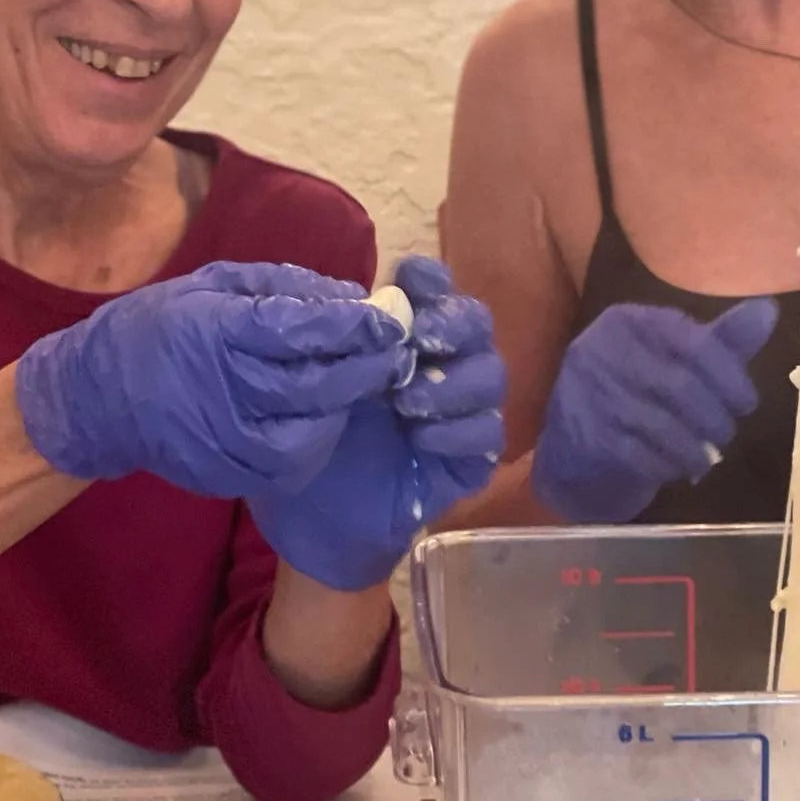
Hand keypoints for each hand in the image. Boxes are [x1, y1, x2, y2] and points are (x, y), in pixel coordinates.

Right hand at [15, 261, 405, 497]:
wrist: (96, 399)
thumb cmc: (156, 328)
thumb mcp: (210, 285)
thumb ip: (281, 287)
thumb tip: (349, 296)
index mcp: (215, 331)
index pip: (297, 330)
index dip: (349, 326)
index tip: (387, 317)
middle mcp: (222, 389)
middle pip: (314, 384)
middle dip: (365, 367)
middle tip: (396, 352)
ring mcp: (225, 441)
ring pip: (311, 431)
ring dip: (346, 406)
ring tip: (364, 383)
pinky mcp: (228, 476)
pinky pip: (291, 463)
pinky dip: (318, 439)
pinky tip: (326, 415)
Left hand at [249, 257, 505, 590]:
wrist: (309, 521)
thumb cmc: (307, 441)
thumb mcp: (309, 384)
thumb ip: (334, 342)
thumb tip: (353, 300)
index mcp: (401, 339)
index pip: (435, 292)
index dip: (431, 281)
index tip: (409, 279)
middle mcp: (438, 367)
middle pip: (477, 325)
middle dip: (453, 325)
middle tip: (419, 340)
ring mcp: (457, 415)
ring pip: (492, 376)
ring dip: (454, 381)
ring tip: (407, 401)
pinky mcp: (466, 463)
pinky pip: (488, 437)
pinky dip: (459, 431)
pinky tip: (420, 438)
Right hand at [532, 299, 777, 524]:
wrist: (573, 441)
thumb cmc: (633, 390)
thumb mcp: (674, 358)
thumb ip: (720, 339)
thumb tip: (767, 310)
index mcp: (630, 321)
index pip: (691, 340)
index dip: (728, 373)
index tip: (747, 402)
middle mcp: (604, 349)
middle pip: (678, 384)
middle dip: (714, 416)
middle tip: (727, 433)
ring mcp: (591, 393)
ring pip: (661, 424)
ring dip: (694, 447)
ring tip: (707, 457)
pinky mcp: (586, 435)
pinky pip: (640, 454)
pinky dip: (669, 465)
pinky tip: (680, 469)